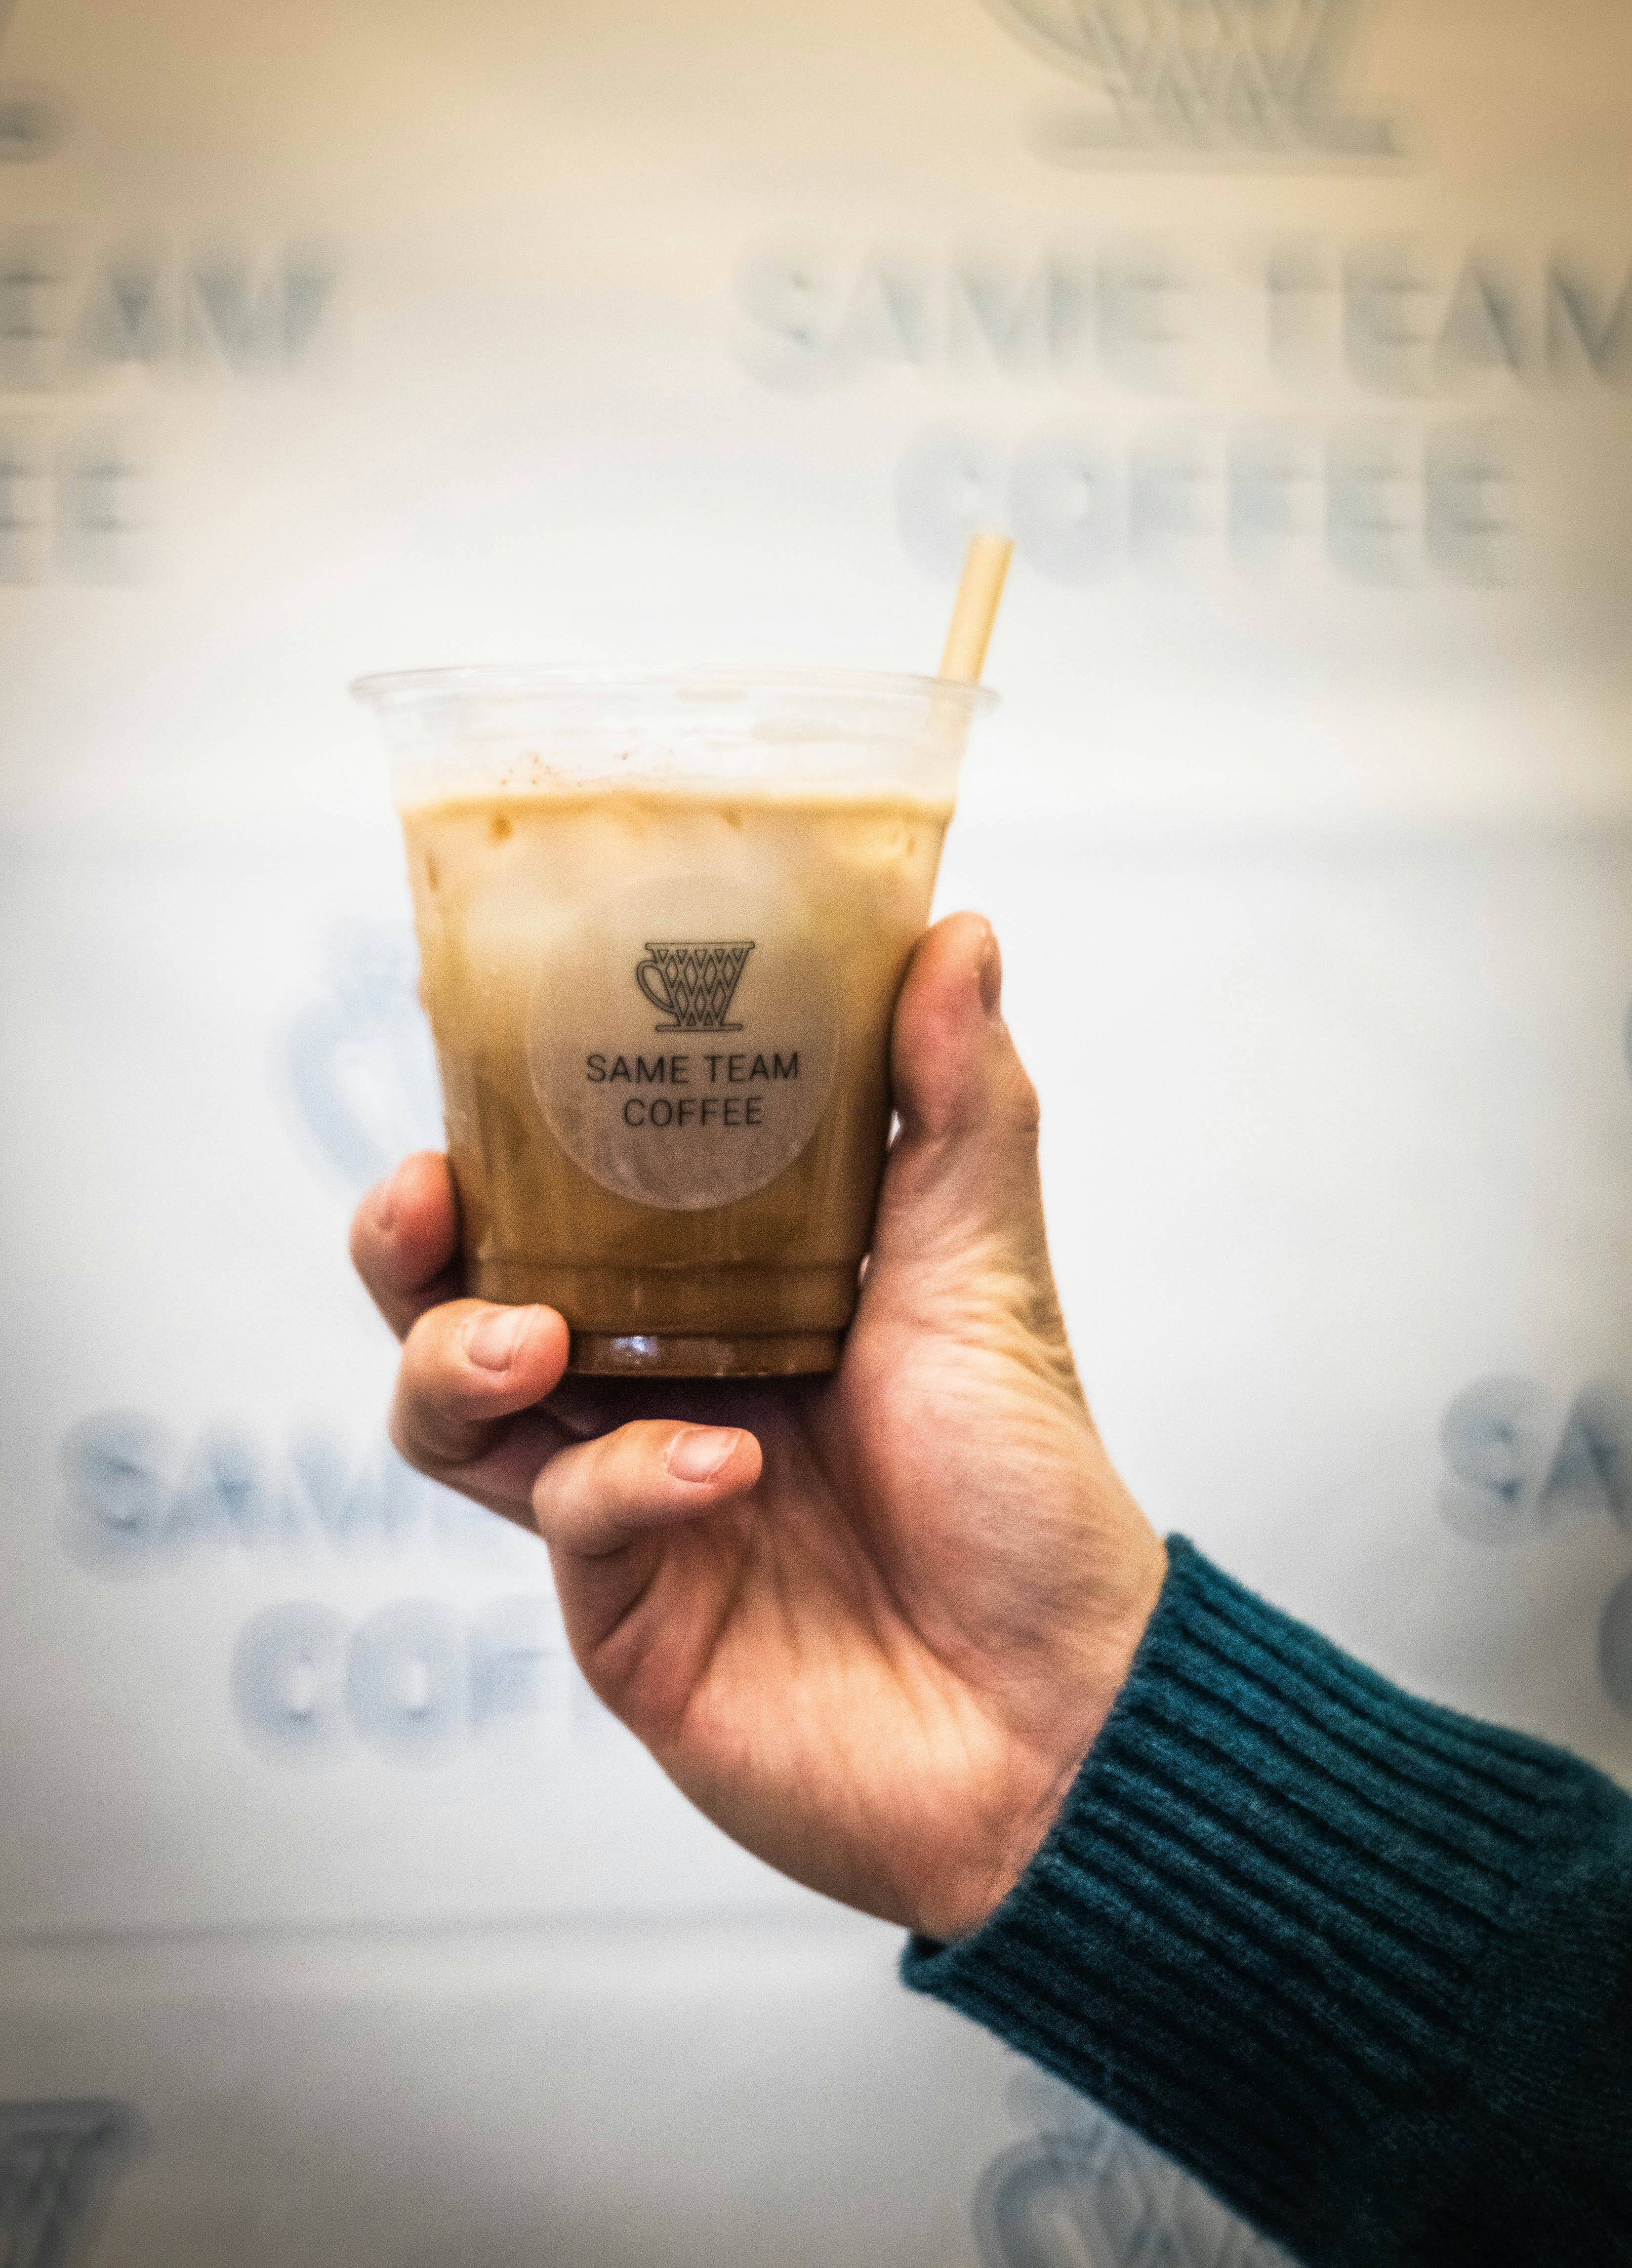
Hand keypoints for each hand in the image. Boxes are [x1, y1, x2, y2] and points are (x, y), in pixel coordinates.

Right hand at [351, 913, 1165, 1941]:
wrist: (1064, 1712)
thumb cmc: (1024, 1491)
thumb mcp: (985, 1272)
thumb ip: (956, 1106)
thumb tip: (958, 929)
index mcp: (719, 1298)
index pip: (566, 1194)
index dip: (501, 1126)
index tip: (470, 1041)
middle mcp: (651, 1390)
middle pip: (460, 1299)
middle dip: (414, 1245)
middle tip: (424, 1192)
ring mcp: (625, 1507)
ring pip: (453, 1419)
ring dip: (458, 1356)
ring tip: (524, 1335)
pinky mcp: (626, 1614)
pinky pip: (572, 1524)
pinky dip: (628, 1478)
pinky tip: (719, 1466)